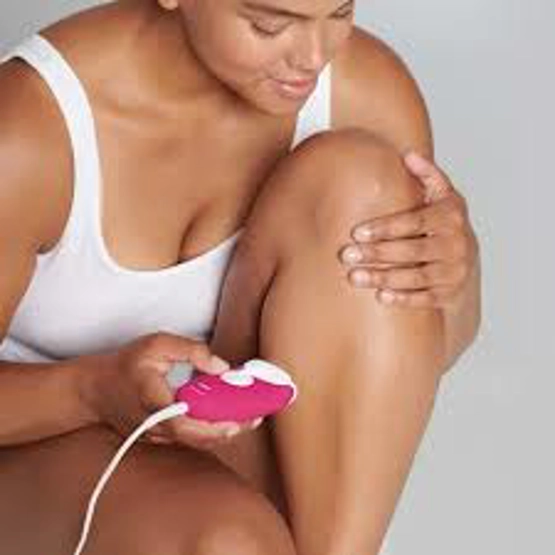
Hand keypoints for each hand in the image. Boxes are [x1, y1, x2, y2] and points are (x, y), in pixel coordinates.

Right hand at [78, 332, 262, 450]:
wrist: (95, 390)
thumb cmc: (126, 364)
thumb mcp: (157, 344)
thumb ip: (191, 351)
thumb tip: (222, 367)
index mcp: (152, 400)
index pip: (181, 422)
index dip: (209, 426)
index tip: (234, 420)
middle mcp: (154, 425)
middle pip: (196, 438)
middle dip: (230, 430)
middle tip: (256, 418)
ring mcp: (157, 436)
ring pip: (196, 441)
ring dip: (225, 431)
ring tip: (251, 416)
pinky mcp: (160, 438)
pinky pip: (190, 437)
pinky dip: (212, 429)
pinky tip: (230, 417)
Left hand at [338, 151, 477, 307]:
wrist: (465, 261)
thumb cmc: (443, 224)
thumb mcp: (442, 196)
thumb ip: (428, 176)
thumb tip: (408, 155)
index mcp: (450, 215)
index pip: (415, 221)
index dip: (385, 228)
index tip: (357, 233)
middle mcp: (457, 244)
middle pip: (413, 250)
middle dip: (377, 253)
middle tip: (346, 255)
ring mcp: (454, 271)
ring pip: (417, 276)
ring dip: (383, 277)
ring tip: (354, 277)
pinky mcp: (449, 293)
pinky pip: (425, 298)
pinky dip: (404, 298)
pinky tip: (380, 296)